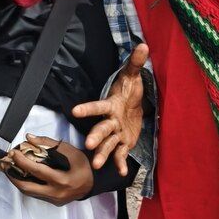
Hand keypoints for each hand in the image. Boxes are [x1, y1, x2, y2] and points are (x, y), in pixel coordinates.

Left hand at [0, 138, 95, 203]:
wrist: (95, 182)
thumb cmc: (84, 165)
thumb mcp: (70, 151)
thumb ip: (48, 143)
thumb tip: (29, 138)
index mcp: (62, 180)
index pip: (37, 171)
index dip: (22, 161)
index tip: (13, 152)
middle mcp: (57, 193)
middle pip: (27, 187)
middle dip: (12, 175)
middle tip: (3, 164)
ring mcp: (55, 200)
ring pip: (29, 192)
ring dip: (16, 180)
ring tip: (7, 168)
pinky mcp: (54, 202)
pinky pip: (36, 193)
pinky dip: (26, 183)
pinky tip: (20, 174)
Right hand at [71, 42, 149, 175]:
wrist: (135, 105)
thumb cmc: (130, 90)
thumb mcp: (133, 76)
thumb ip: (136, 63)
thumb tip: (143, 45)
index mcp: (111, 105)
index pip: (98, 106)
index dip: (88, 109)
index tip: (75, 112)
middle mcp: (110, 120)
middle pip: (101, 129)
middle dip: (95, 137)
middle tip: (89, 144)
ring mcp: (116, 133)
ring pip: (108, 144)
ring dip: (103, 154)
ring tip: (97, 165)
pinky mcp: (123, 142)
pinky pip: (121, 154)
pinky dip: (121, 163)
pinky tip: (123, 173)